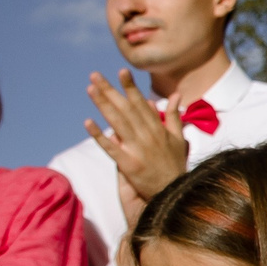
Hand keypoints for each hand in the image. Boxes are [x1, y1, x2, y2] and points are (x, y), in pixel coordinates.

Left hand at [85, 71, 191, 214]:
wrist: (175, 194)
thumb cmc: (175, 166)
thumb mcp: (179, 138)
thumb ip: (174, 116)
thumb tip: (174, 95)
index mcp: (157, 129)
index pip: (141, 103)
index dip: (130, 87)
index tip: (121, 71)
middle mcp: (147, 136)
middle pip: (125, 109)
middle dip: (110, 91)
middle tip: (95, 75)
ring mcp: (137, 149)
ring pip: (117, 123)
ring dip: (103, 105)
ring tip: (91, 89)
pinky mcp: (129, 164)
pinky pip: (111, 148)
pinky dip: (99, 135)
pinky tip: (87, 123)